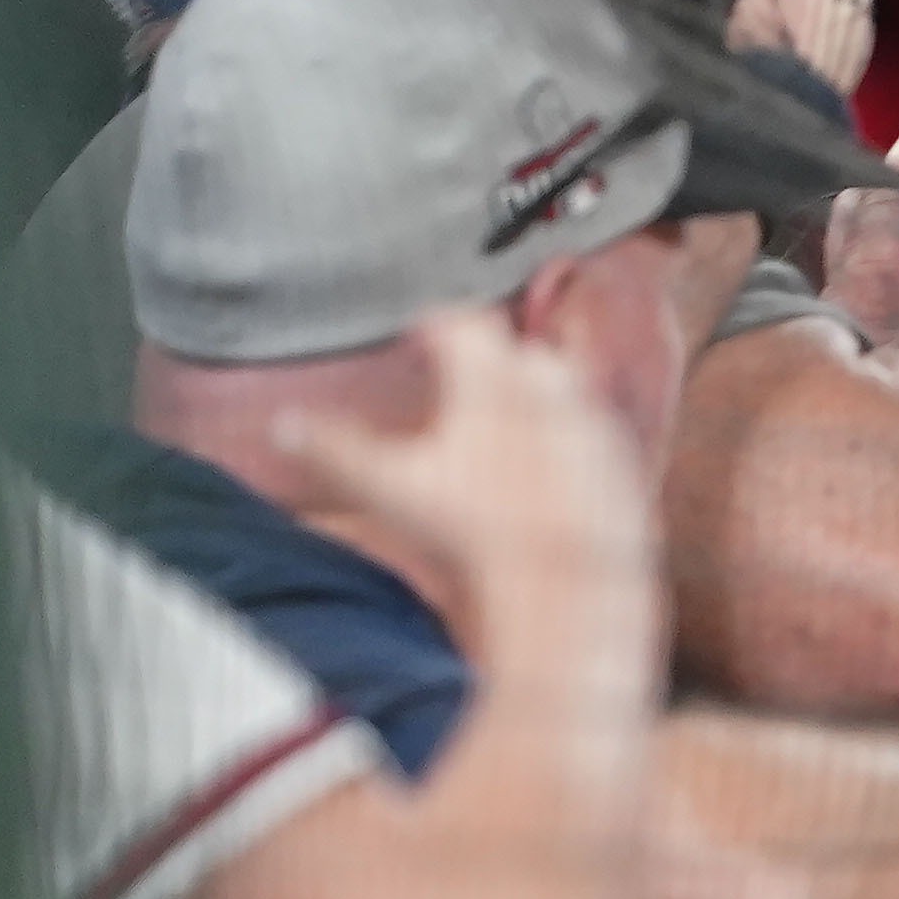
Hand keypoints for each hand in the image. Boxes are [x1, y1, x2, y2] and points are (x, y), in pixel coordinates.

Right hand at [271, 305, 658, 683]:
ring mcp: (589, 416)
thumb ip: (334, 450)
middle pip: (518, 348)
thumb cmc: (467, 527)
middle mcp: (548, 382)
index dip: (437, 322)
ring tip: (504, 412)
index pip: (462, 321)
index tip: (422, 328)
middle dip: (490, 353)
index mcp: (490, 374)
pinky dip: (564, 436)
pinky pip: (589, 432)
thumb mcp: (387, 486)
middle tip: (465, 366)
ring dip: (532, 391)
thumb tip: (283, 424)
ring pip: (561, 386)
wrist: (559, 576)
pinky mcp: (615, 456)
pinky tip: (545, 463)